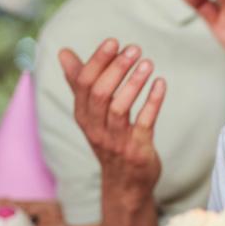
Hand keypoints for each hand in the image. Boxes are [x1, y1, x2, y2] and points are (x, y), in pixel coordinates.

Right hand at [59, 39, 165, 211]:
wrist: (125, 184)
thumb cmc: (109, 139)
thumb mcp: (91, 113)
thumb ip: (79, 82)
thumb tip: (63, 52)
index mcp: (83, 115)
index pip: (84, 84)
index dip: (98, 61)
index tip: (114, 41)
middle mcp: (95, 128)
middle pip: (100, 94)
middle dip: (116, 69)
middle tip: (134, 49)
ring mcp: (116, 140)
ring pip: (119, 108)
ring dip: (134, 83)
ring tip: (148, 63)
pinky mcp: (137, 150)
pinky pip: (144, 124)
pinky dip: (152, 102)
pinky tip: (161, 84)